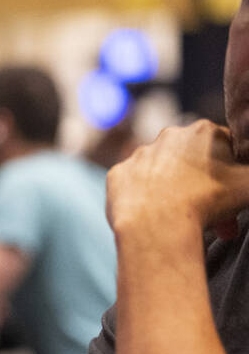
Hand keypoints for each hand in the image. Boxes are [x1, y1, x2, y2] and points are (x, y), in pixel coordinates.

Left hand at [106, 121, 248, 237]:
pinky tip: (156, 215)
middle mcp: (168, 136)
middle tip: (218, 219)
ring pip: (165, 175)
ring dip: (177, 194)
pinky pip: (136, 186)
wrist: (155, 222)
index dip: (234, 174)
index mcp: (202, 131)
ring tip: (187, 221)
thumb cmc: (207, 201)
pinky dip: (146, 199)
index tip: (234, 197)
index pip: (226, 149)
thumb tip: (246, 176)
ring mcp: (139, 154)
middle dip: (208, 189)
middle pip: (194, 163)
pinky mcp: (118, 174)